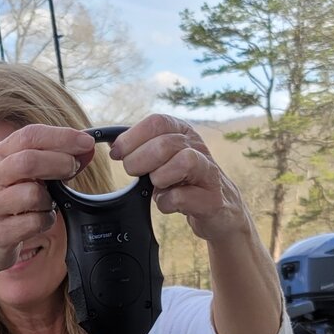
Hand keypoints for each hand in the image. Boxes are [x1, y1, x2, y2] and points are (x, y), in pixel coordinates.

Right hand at [0, 124, 94, 271]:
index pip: (29, 136)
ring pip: (32, 195)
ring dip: (50, 199)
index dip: (61, 137)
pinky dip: (46, 221)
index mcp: (1, 155)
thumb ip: (60, 160)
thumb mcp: (34, 174)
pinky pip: (34, 223)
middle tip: (74, 168)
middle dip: (59, 163)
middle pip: (27, 162)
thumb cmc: (15, 199)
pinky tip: (41, 220)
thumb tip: (87, 148)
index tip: (87, 142)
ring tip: (48, 203)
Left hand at [108, 114, 249, 242]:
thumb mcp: (163, 162)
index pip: (157, 122)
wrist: (219, 211)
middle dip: (139, 161)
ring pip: (183, 162)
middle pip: (164, 143)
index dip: (131, 137)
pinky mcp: (212, 199)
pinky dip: (167, 202)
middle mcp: (198, 148)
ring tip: (156, 186)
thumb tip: (115, 146)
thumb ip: (143, 151)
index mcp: (184, 133)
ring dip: (159, 177)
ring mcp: (208, 173)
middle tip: (134, 174)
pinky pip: (183, 197)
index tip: (116, 153)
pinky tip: (167, 204)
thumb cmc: (184, 184)